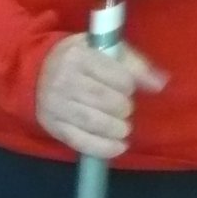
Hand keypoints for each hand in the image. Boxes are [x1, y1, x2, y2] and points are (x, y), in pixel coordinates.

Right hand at [35, 33, 167, 157]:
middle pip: (109, 102)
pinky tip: (118, 145)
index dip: (129, 84)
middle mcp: (63, 79)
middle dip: (124, 107)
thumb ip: (134, 63)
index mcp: (78, 55)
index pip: (119, 78)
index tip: (125, 85)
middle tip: (121, 105)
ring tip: (121, 126)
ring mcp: (56, 104)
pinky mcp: (53, 125)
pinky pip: (82, 142)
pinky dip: (105, 148)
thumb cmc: (78, 58)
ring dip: (117, 128)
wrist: (36, 70)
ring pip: (96, 123)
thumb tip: (160, 83)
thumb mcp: (103, 49)